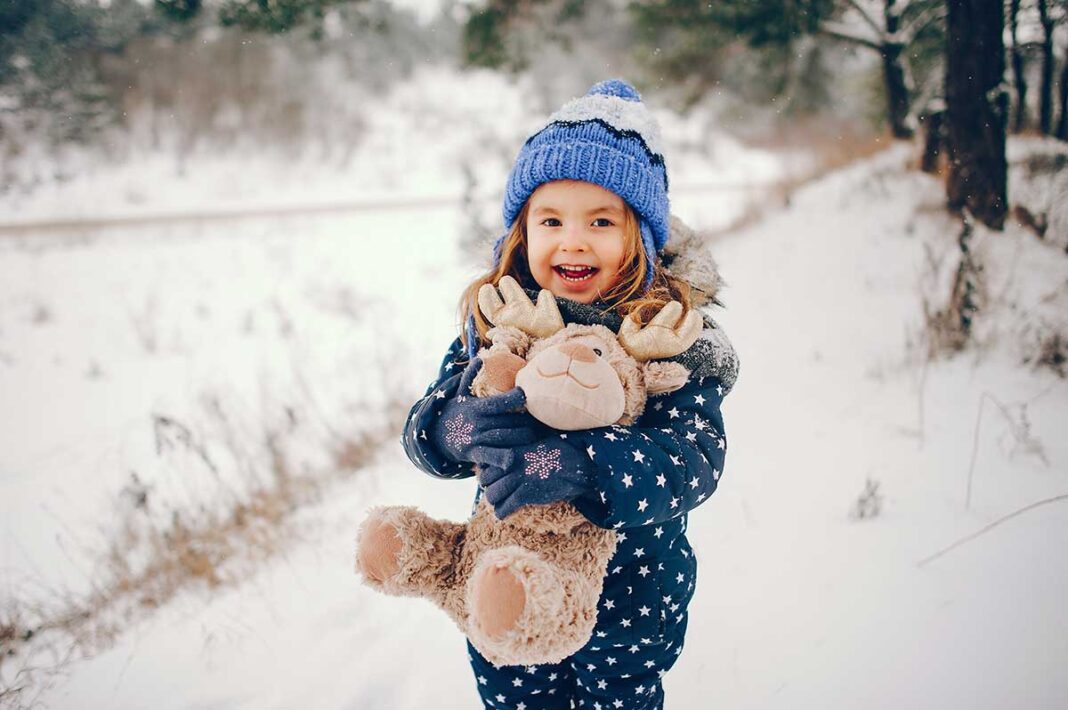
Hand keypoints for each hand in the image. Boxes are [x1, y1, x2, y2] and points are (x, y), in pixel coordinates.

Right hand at [429, 358, 542, 462]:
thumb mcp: (460, 394)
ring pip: (505, 438)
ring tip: (541, 435)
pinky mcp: (475, 453)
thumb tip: (480, 358)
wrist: (437, 435)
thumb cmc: (457, 412)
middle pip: (508, 421)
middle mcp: (478, 423)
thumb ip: (470, 377)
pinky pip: (491, 456)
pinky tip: (515, 458)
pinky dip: (502, 458)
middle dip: (528, 421)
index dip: (512, 398)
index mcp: (477, 408)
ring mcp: (476, 439)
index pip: (497, 402)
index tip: (527, 393)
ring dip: (524, 437)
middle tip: (546, 419)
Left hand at [470, 441, 593, 518]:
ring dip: (495, 502)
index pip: (486, 463)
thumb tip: (518, 452)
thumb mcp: (538, 444)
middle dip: (490, 487)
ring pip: (491, 496)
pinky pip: (504, 508)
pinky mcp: (525, 494)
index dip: (487, 472)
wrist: (577, 465)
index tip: (494, 478)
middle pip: (485, 480)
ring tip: (501, 503)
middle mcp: (510, 464)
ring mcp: (517, 479)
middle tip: (497, 492)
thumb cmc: (562, 453)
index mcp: (512, 450)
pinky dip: (502, 513)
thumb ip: (523, 449)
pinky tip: (505, 513)